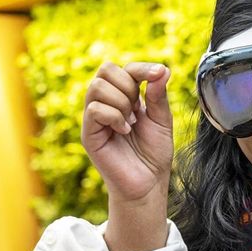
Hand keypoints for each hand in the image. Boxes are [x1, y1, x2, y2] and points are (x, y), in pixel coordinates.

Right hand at [81, 61, 172, 202]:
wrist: (149, 182)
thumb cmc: (154, 153)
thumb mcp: (162, 120)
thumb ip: (159, 95)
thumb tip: (162, 69)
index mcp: (125, 96)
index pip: (125, 68)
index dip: (142, 68)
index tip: (160, 74)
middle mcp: (106, 103)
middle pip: (105, 69)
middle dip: (128, 85)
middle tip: (138, 108)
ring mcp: (95, 118)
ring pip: (97, 87)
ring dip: (121, 101)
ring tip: (131, 122)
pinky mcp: (89, 134)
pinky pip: (94, 110)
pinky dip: (114, 117)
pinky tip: (124, 131)